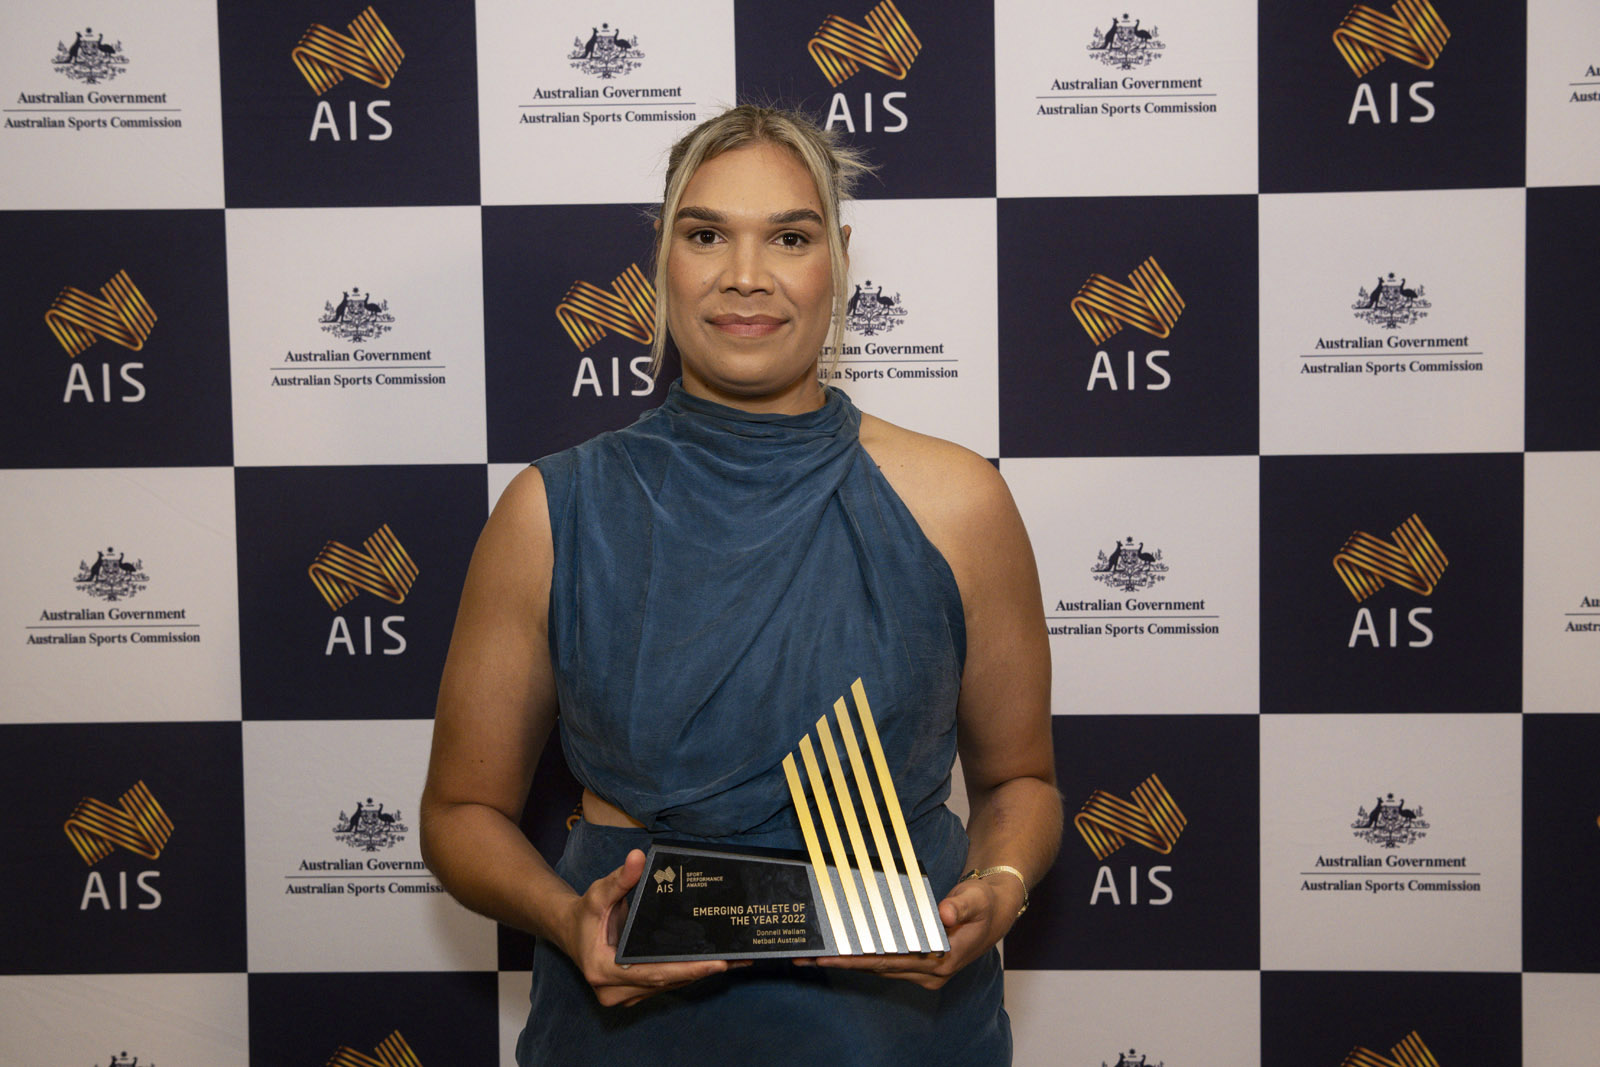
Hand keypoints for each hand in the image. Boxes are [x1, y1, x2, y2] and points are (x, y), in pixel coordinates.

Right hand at [561, 848, 738, 1006]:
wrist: (568, 931)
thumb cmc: (584, 913)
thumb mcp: (598, 893)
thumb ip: (620, 878)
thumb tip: (638, 858)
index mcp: (602, 970)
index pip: (653, 973)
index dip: (687, 969)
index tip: (716, 964)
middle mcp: (613, 991)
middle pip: (665, 982)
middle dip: (701, 971)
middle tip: (735, 960)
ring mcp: (624, 995)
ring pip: (668, 987)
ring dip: (698, 974)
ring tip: (733, 961)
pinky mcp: (633, 993)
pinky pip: (664, 984)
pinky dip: (687, 974)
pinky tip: (712, 963)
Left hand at [802, 871, 1023, 988]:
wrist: (997, 909)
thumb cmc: (985, 902)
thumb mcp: (976, 898)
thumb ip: (961, 904)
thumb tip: (945, 912)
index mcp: (942, 960)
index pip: (890, 960)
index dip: (858, 959)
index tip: (831, 956)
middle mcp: (931, 972)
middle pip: (879, 967)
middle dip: (844, 962)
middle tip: (810, 957)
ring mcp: (926, 972)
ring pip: (880, 968)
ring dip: (851, 962)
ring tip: (819, 956)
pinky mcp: (921, 966)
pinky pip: (887, 963)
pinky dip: (865, 958)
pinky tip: (845, 952)